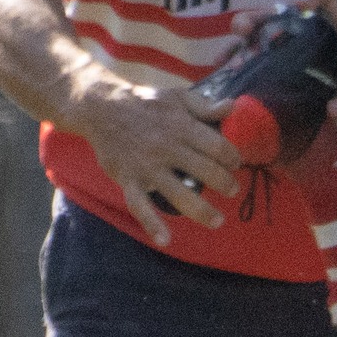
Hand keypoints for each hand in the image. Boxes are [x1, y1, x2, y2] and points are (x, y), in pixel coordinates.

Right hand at [68, 79, 239, 246]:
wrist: (100, 107)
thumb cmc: (145, 102)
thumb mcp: (177, 97)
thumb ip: (205, 105)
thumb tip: (233, 107)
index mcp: (181, 126)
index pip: (217, 147)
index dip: (232, 157)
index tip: (235, 163)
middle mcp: (166, 147)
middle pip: (206, 171)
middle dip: (225, 183)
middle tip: (232, 190)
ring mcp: (147, 166)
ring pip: (179, 193)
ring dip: (202, 211)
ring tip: (217, 221)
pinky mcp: (128, 179)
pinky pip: (140, 205)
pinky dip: (152, 224)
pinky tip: (165, 240)